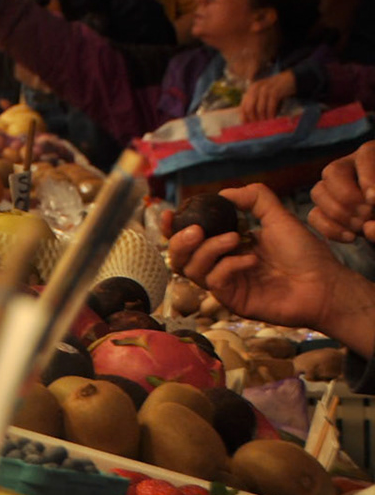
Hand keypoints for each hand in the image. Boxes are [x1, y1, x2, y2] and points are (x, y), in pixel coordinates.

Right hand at [167, 183, 359, 335]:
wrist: (324, 283)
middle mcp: (221, 265)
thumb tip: (223, 193)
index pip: (189, 238)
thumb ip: (254, 198)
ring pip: (191, 269)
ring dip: (208, 250)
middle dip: (180, 241)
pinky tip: (251, 261)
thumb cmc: (304, 253)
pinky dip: (228, 266)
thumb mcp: (278, 216)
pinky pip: (214, 282)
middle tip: (197, 230)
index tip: (171, 213)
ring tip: (235, 239)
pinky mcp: (233, 301)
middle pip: (179, 257)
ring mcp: (226, 284)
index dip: (174, 227)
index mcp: (227, 245)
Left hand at [241, 71, 296, 122]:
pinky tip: (273, 118)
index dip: (244, 116)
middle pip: (249, 108)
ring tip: (267, 123)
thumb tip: (250, 119)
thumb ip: (255, 103)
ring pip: (260, 108)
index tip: (248, 125)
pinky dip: (271, 114)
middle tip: (258, 125)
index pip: (243, 105)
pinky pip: (270, 106)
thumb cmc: (276, 90)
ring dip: (263, 118)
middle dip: (253, 119)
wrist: (289, 79)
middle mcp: (255, 88)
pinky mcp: (275, 91)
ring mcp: (265, 89)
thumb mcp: (263, 94)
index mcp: (251, 89)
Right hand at [311, 140, 374, 243]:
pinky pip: (314, 216)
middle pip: (333, 172)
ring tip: (361, 226)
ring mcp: (334, 188)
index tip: (374, 200)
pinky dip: (329, 228)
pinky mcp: (326, 209)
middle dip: (348, 197)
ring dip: (338, 213)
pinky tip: (351, 237)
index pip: (366, 155)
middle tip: (367, 214)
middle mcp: (351, 167)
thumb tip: (368, 228)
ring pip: (318, 192)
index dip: (368, 178)